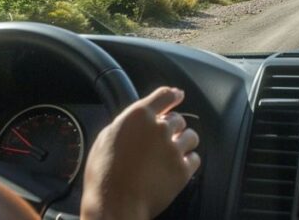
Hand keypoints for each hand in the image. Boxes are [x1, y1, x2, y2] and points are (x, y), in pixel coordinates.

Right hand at [80, 87, 199, 219]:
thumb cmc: (104, 175)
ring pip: (190, 136)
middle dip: (172, 127)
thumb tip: (136, 121)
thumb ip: (126, 124)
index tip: (177, 95)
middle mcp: (160, 128)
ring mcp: (174, 149)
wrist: (114, 204)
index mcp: (139, 116)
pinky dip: (188, 162)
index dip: (172, 95)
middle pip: (178, 118)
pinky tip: (176, 167)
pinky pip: (194, 158)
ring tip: (171, 153)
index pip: (164, 96)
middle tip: (161, 140)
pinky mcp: (183, 169)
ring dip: (183, 142)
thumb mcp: (106, 139)